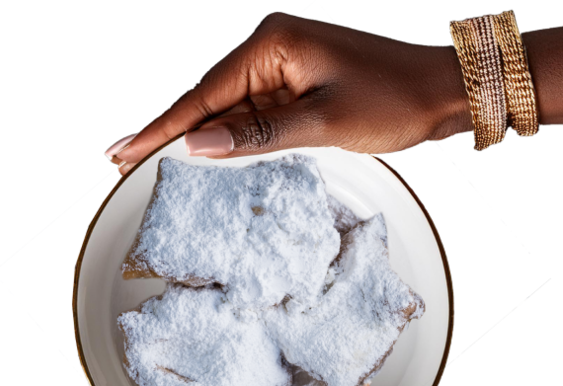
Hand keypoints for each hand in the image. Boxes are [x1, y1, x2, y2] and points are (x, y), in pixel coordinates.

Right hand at [106, 10, 470, 173]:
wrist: (440, 91)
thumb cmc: (393, 99)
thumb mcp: (323, 124)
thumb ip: (257, 135)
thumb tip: (198, 146)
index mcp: (272, 45)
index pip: (202, 96)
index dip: (160, 128)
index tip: (122, 151)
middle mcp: (271, 49)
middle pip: (209, 101)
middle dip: (171, 135)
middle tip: (126, 163)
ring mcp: (284, 67)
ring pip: (231, 111)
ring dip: (203, 140)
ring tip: (154, 164)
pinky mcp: (298, 85)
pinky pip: (256, 115)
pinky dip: (236, 138)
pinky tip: (212, 156)